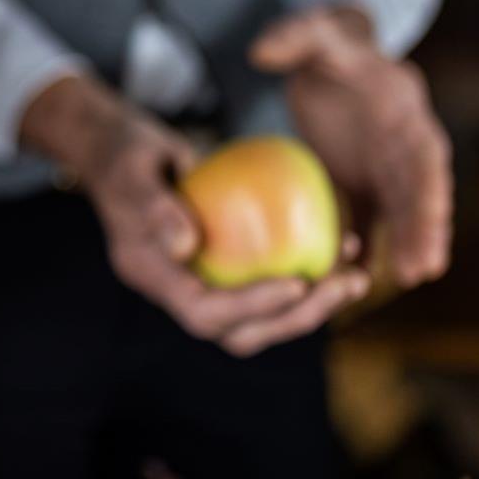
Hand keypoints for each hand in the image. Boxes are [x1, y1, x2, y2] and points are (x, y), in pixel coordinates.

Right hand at [20, 73, 368, 357]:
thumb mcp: (132, 170)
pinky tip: (345, 242)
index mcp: (154, 277)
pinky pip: (271, 276)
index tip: (297, 283)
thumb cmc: (122, 152)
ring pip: (264, 312)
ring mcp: (205, 278)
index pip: (205, 314)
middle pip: (243, 329)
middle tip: (347, 284)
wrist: (119, 148)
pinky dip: (309, 269)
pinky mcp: (228, 262)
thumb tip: (187, 246)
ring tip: (359, 275)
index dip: (252, 308)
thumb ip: (155, 207)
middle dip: (298, 316)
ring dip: (315, 301)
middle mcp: (181, 288)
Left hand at [249, 6, 452, 288]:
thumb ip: (295, 37)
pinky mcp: (361, 189)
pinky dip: (357, 249)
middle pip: (421, 195)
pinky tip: (347, 279)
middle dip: (425, 231)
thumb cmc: (328, 46)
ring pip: (398, 216)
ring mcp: (386, 174)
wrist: (331, 61)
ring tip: (398, 280)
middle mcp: (406, 151)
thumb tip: (258, 50)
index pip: (425, 157)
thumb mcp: (316, 34)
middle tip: (421, 270)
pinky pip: (362, 223)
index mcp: (406, 115)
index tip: (431, 217)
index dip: (430, 190)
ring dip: (400, 247)